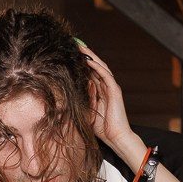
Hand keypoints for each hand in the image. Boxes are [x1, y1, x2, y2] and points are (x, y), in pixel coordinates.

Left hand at [80, 44, 141, 159]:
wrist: (115, 137)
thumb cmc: (101, 128)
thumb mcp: (85, 111)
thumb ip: (80, 101)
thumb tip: (67, 92)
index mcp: (99, 91)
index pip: (89, 73)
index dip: (80, 63)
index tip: (69, 55)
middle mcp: (105, 87)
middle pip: (94, 66)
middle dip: (84, 55)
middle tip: (73, 44)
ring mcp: (111, 87)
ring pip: (100, 67)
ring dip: (90, 56)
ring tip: (80, 47)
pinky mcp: (115, 90)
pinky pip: (105, 75)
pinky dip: (97, 66)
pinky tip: (88, 60)